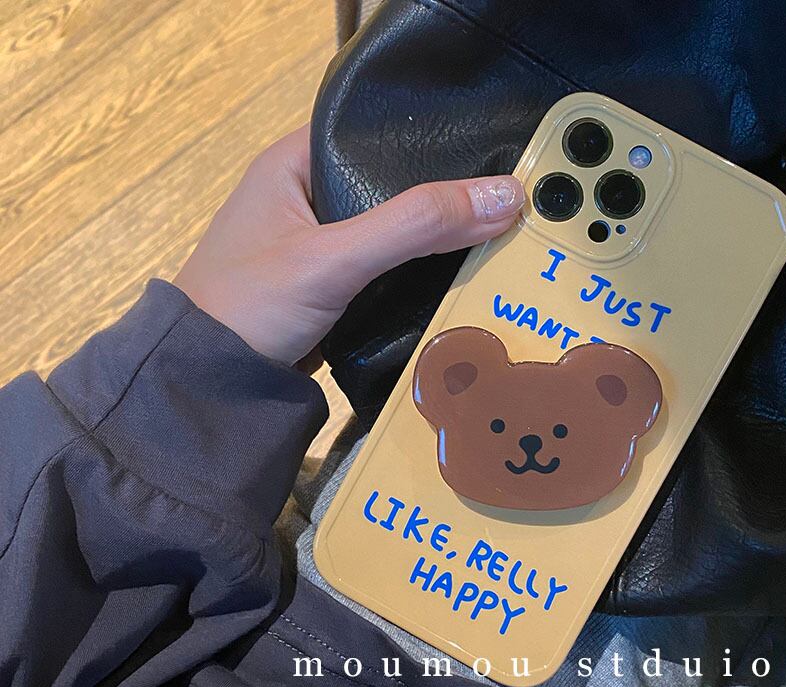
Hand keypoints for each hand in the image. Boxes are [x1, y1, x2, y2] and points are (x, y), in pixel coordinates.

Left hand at [174, 125, 523, 365]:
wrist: (209, 388)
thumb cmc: (252, 307)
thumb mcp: (333, 259)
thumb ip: (414, 226)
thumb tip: (505, 197)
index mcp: (294, 163)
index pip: (375, 132)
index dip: (432, 140)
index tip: (493, 152)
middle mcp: (307, 195)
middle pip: (389, 185)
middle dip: (440, 196)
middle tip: (508, 197)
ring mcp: (318, 245)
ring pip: (389, 229)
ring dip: (431, 238)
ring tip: (499, 230)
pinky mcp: (329, 285)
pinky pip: (383, 267)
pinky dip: (414, 272)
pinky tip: (458, 272)